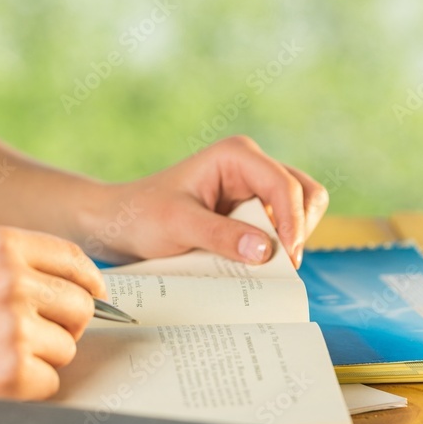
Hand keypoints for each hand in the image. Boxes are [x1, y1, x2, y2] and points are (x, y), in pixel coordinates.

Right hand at [0, 226, 105, 421]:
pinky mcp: (13, 371)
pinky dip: (26, 389)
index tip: (92, 297)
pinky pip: (49, 382)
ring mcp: (15, 326)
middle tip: (34, 338)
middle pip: (81, 306)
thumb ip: (14, 269)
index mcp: (0, 245)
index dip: (88, 283)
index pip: (73, 260)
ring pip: (67, 348)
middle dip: (66, 326)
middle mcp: (12, 279)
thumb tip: (74, 289)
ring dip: (40, 359)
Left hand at [86, 136, 327, 266]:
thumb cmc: (141, 215)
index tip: (288, 257)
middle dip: (300, 228)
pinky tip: (259, 266)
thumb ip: (221, 235)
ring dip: (292, 239)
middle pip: (304, 194)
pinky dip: (278, 247)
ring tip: (271, 267)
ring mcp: (253, 190)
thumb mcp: (178, 225)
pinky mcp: (250, 213)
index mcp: (237, 156)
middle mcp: (251, 168)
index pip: (283, 185)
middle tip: (284, 265)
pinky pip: (281, 229)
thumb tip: (266, 251)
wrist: (118, 224)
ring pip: (300, 211)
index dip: (293, 221)